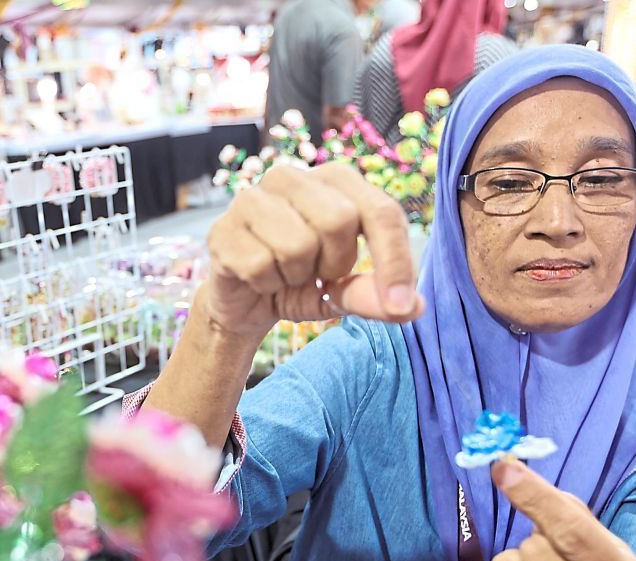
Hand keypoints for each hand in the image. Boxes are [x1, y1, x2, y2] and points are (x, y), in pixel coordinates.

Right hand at [202, 163, 423, 340]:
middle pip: (338, 220)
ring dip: (296, 277)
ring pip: (297, 244)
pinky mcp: (222, 228)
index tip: (403, 306)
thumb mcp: (343, 292)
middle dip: (335, 264)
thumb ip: (373, 295)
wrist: (243, 303)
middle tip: (317, 273)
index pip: (381, 210)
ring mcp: (252, 197)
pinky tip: (259, 279)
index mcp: (336, 180)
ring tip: (286, 275)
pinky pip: (260, 265)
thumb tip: (414, 308)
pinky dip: (266, 286)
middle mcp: (292, 176)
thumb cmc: (299, 283)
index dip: (395, 260)